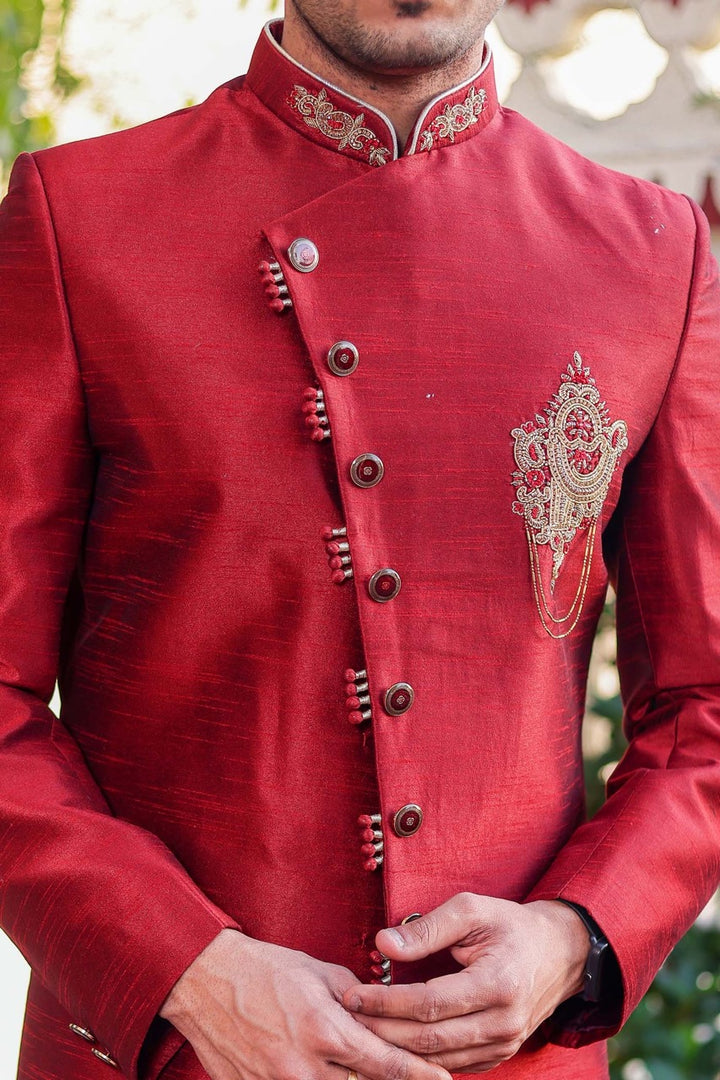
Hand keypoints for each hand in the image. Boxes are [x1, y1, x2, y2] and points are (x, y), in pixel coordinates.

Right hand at [159, 928, 452, 1079]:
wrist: (205, 981)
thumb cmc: (266, 969)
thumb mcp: (320, 973)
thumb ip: (358, 998)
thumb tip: (386, 1013)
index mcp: (326, 1031)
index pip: (388, 1064)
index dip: (421, 1076)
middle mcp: (305, 1067)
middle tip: (411, 1071)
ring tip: (354, 1063)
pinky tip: (321, 1070)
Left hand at [342, 893, 589, 1072]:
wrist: (560, 953)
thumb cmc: (511, 925)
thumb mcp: (471, 910)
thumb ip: (427, 929)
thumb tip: (383, 944)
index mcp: (496, 984)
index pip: (428, 1003)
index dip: (385, 1002)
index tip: (351, 994)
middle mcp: (502, 1023)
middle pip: (429, 1039)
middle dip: (382, 1029)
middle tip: (347, 1015)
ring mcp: (504, 1045)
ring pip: (438, 1059)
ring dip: (395, 1048)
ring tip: (361, 1029)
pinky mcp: (500, 1055)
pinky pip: (453, 1064)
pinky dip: (420, 1057)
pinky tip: (392, 1041)